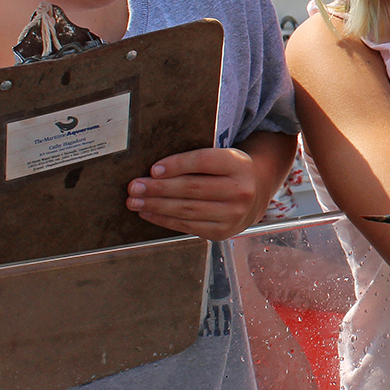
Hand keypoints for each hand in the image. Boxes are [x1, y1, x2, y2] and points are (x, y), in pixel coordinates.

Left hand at [130, 147, 263, 240]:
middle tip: (134, 187)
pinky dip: (164, 219)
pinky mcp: (222, 232)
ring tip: (135, 201)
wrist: (255, 194)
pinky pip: (187, 225)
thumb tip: (154, 171)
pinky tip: (148, 212)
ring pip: (187, 209)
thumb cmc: (227, 172)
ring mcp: (233, 214)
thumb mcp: (222, 157)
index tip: (153, 169)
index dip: (177, 164)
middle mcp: (240, 190)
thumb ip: (196, 161)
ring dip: (156, 205)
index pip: (204, 161)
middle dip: (159, 188)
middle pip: (192, 188)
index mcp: (239, 164)